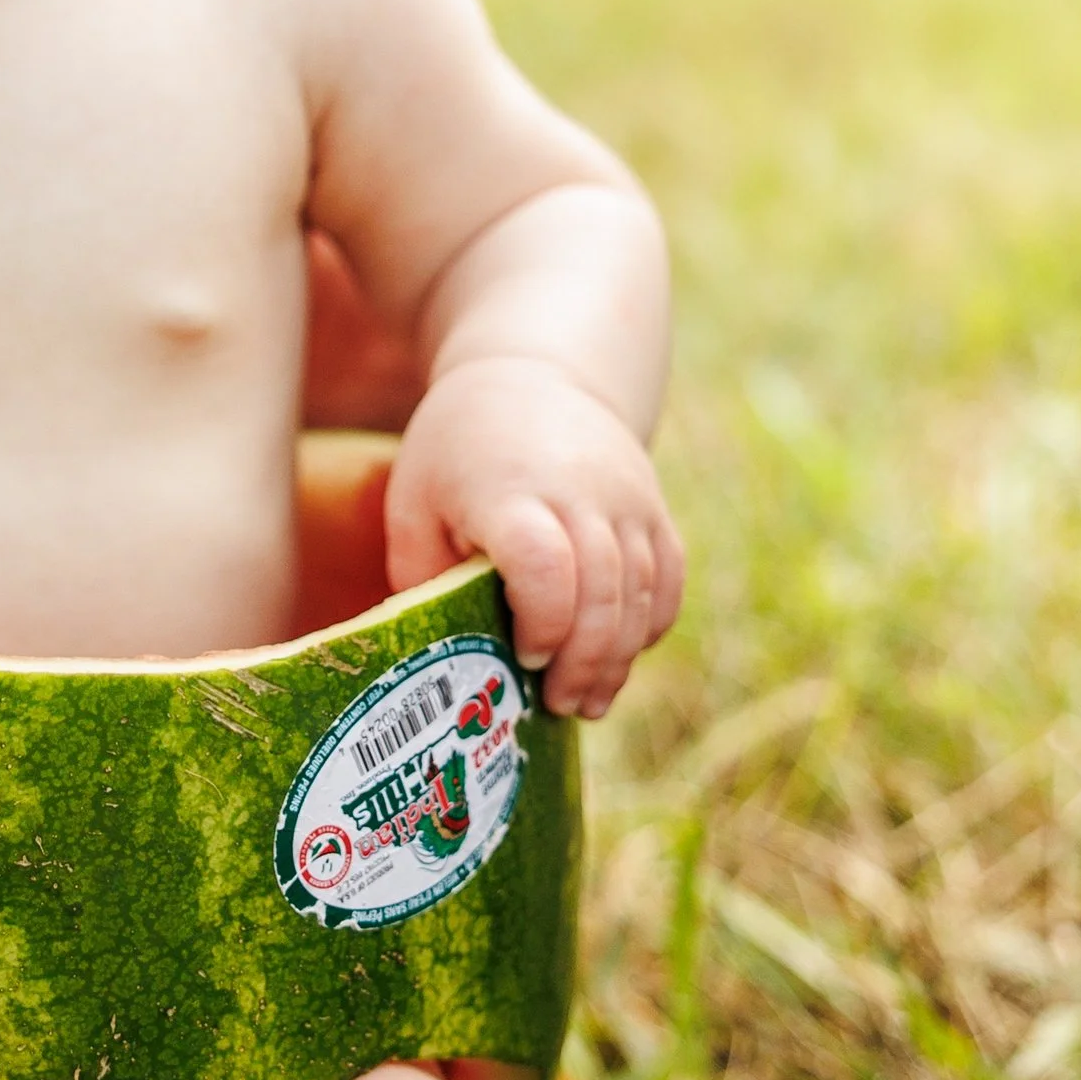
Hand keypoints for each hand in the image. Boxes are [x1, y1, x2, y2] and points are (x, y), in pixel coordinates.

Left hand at [384, 359, 682, 718]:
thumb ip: (421, 573)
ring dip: (618, 658)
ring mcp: (627, 500)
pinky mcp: (653, 509)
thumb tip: (437, 653)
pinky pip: (667, 580)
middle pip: (603, 591)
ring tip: (587, 702)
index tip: (522, 654)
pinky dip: (649, 626)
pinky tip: (618, 660)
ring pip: (642, 593)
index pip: (546, 565)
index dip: (543, 622)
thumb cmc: (456, 449)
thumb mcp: (413, 499)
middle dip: (583, 661)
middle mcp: (581, 494)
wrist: (534, 374)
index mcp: (511, 491)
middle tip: (557, 705)